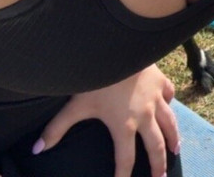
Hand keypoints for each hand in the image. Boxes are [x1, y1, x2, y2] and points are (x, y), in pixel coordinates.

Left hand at [34, 65, 178, 176]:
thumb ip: (56, 129)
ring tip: (176, 151)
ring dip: (173, 139)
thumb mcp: (75, 105)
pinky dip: (170, 104)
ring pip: (169, 123)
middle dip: (159, 166)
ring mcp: (156, 98)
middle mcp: (144, 115)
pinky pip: (169, 96)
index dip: (123, 175)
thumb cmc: (97, 78)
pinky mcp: (161, 82)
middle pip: (156, 146)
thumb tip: (36, 150)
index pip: (125, 159)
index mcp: (124, 125)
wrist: (119, 49)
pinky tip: (170, 107)